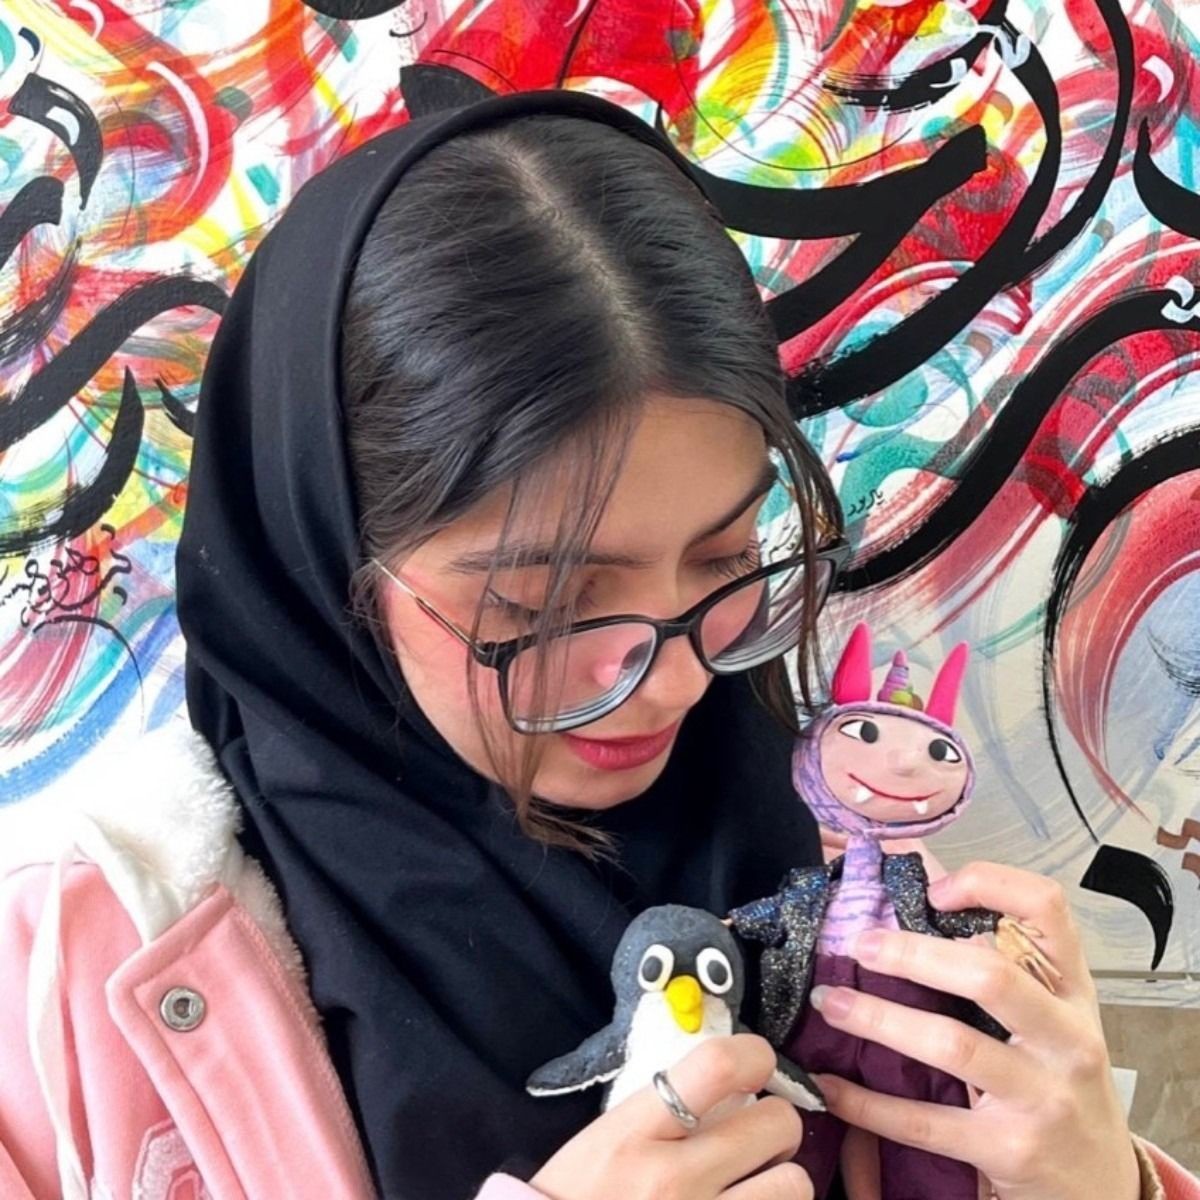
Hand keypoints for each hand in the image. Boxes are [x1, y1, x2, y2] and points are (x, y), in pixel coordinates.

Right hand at [531, 1034, 812, 1199]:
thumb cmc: (577, 1199)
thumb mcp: (608, 1139)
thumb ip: (664, 1108)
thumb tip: (732, 1085)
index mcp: (636, 1132)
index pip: (717, 1066)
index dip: (754, 1054)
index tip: (757, 1063)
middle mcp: (673, 1179)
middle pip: (775, 1123)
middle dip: (776, 1123)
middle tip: (757, 1135)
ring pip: (794, 1185)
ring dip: (782, 1180)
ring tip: (756, 1184)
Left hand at [807, 861, 1139, 1199]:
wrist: (1101, 1186)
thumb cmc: (1060, 1083)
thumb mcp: (1053, 1020)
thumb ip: (1007, 968)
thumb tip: (923, 905)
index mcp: (1072, 992)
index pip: (1047, 910)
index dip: (989, 884)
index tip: (934, 888)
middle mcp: (1066, 1039)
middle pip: (989, 976)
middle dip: (913, 955)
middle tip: (859, 944)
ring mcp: (1042, 1097)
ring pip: (952, 1045)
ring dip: (879, 1019)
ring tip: (830, 1001)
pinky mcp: (1010, 1151)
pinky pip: (925, 1120)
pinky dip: (868, 1102)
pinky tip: (832, 1086)